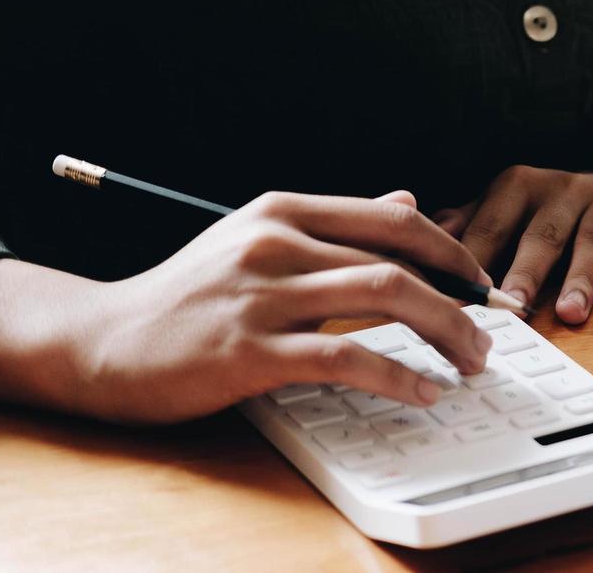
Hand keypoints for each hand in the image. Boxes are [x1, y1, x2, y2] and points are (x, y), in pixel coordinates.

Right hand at [75, 190, 494, 422]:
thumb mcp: (260, 240)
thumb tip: (408, 200)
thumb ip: (337, 225)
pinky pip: (345, 356)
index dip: (453, 252)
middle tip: (489, 332)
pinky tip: (421, 391)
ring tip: (470, 360)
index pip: (395, 220)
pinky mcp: (250, 349)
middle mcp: (277, 242)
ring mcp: (263, 294)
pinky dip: (396, 374)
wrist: (103, 342)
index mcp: (284, 210)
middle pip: (401, 260)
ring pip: (386, 298)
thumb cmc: (189, 296)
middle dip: (461, 298)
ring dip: (445, 331)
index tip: (482, 284)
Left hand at [434, 166, 592, 324]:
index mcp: (517, 187)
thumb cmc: (548, 213)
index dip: (474, 264)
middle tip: (513, 307)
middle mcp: (561, 186)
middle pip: (542, 233)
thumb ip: (463, 229)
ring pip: (592, 238)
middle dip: (527, 271)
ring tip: (570, 312)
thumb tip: (407, 251)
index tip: (457, 301)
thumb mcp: (503, 213)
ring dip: (581, 277)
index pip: (491, 227)